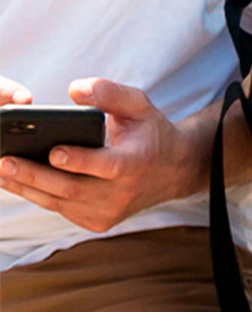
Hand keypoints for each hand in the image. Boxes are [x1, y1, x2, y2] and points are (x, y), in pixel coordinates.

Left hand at [0, 79, 199, 233]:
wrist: (174, 171)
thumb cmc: (151, 132)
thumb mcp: (140, 105)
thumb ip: (110, 93)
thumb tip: (74, 89)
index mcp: (137, 162)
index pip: (107, 166)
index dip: (80, 160)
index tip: (54, 151)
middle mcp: (123, 193)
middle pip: (73, 188)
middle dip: (35, 175)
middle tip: (5, 161)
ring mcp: (109, 212)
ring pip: (60, 202)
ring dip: (27, 187)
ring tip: (1, 170)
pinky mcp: (97, 222)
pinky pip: (60, 209)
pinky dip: (37, 196)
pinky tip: (17, 181)